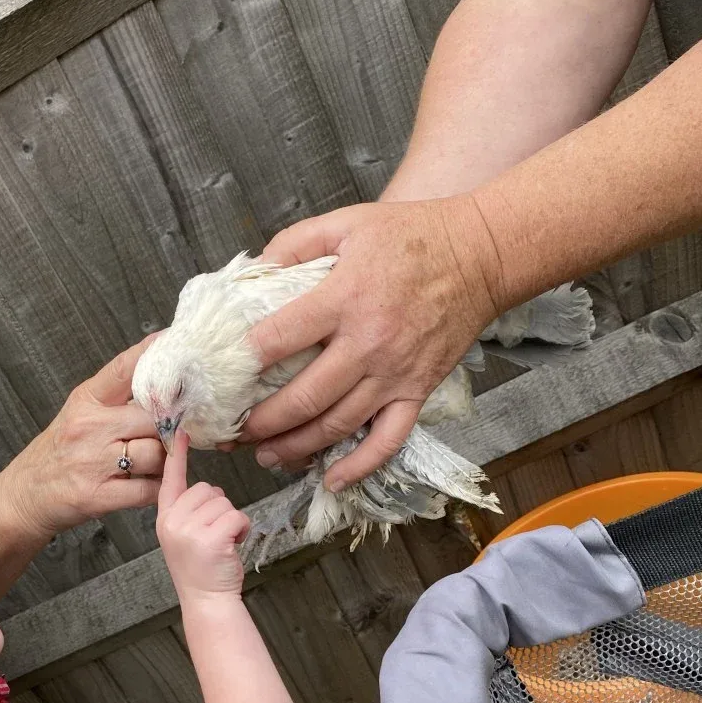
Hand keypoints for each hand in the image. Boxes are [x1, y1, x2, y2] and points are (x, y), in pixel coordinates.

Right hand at [4, 338, 166, 537]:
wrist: (23, 496)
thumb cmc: (56, 455)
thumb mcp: (78, 415)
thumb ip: (114, 401)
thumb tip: (161, 388)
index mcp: (85, 401)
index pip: (123, 370)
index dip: (150, 354)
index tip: (170, 341)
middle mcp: (89, 427)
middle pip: (153, 419)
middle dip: (167, 430)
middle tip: (168, 437)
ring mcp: (93, 462)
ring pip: (156, 454)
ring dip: (164, 462)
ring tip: (154, 464)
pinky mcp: (98, 495)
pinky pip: (148, 489)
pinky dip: (157, 489)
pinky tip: (149, 485)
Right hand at [156, 432, 250, 602]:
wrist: (207, 602)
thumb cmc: (201, 571)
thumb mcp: (184, 537)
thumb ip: (188, 512)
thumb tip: (207, 490)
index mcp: (165, 519)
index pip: (170, 480)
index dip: (177, 456)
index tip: (182, 432)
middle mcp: (173, 521)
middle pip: (206, 489)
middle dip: (219, 508)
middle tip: (215, 535)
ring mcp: (190, 530)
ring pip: (223, 502)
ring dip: (232, 520)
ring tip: (223, 543)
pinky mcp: (210, 538)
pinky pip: (236, 515)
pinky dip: (242, 528)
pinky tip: (233, 545)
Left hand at [240, 195, 502, 488]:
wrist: (482, 255)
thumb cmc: (412, 237)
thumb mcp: (348, 222)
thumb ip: (295, 244)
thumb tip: (251, 271)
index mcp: (345, 297)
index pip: (282, 336)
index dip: (246, 359)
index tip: (220, 377)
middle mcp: (368, 343)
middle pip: (304, 397)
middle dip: (262, 422)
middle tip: (232, 434)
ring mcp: (395, 374)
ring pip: (337, 425)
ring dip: (295, 447)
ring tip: (265, 455)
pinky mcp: (417, 391)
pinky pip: (387, 440)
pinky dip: (359, 466)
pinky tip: (330, 480)